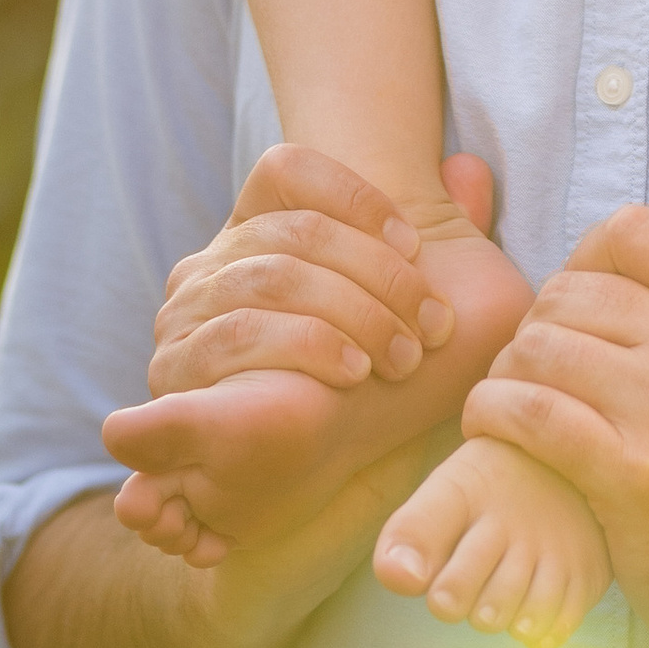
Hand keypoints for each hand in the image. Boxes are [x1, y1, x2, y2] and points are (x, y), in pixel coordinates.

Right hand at [121, 143, 462, 417]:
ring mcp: (186, 310)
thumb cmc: (359, 384)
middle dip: (379, 274)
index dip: (357, 196)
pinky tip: (353, 371)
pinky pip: (241, 332)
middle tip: (433, 322)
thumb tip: (471, 170)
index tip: (417, 242)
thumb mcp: (404, 306)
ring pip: (274, 276)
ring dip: (354, 313)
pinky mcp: (177, 365)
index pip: (286, 169)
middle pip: (296, 230)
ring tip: (403, 356)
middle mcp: (212, 261)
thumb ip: (441, 239)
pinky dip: (307, 345)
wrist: (303, 478)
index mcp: (254, 231)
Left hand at [459, 207, 648, 647]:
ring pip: (538, 346)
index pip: (631, 230)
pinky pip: (526, 411)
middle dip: (537, 324)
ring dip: (507, 370)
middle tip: (533, 364)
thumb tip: (626, 244)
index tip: (576, 305)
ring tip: (509, 396)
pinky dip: (491, 411)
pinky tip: (490, 423)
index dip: (586, 260)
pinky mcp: (627, 470)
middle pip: (572, 291)